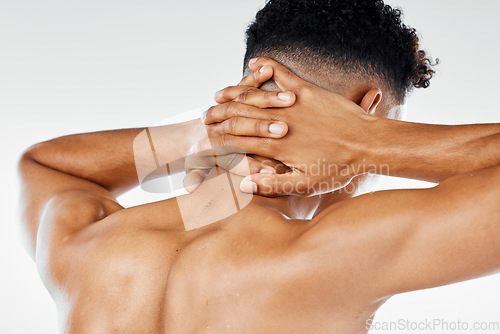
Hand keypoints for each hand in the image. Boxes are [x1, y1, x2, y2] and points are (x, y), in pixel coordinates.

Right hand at [203, 57, 375, 196]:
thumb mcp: (306, 186)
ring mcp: (292, 104)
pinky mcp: (307, 90)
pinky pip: (283, 73)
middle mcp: (279, 122)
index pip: (238, 142)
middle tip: (204, 116)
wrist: (370, 144)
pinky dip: (268, 66)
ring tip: (218, 94)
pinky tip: (256, 62)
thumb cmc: (340, 169)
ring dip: (234, 94)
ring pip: (254, 96)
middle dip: (219, 117)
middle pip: (240, 117)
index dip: (220, 141)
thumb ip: (273, 185)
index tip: (206, 140)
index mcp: (276, 146)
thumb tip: (243, 185)